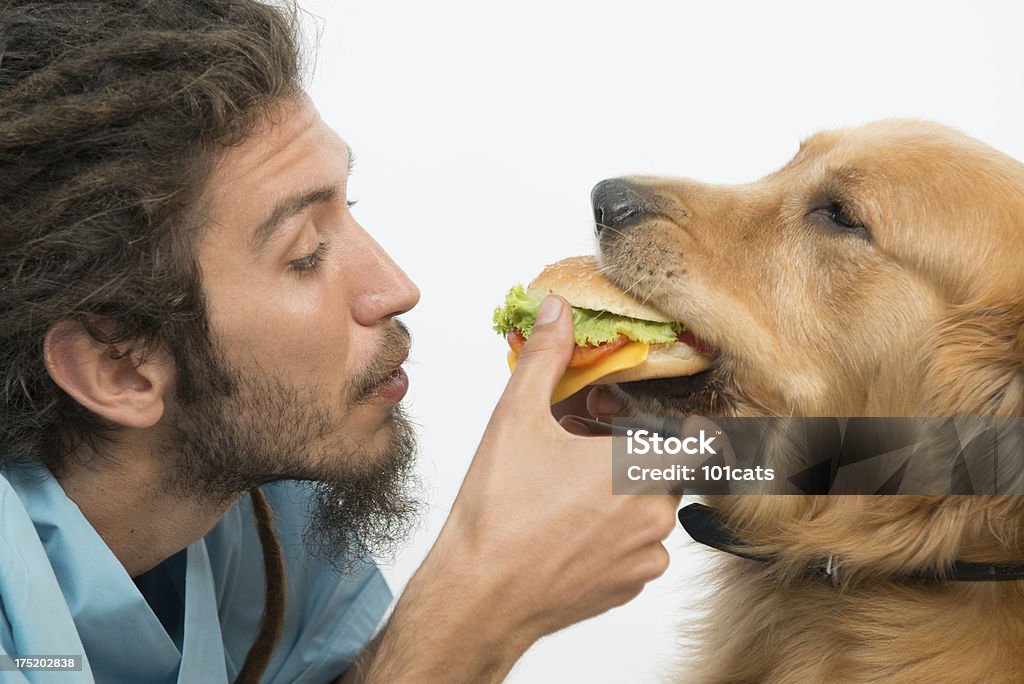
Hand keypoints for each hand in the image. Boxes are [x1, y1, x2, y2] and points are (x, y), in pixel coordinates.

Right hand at [349, 296, 680, 683]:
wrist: (480, 595)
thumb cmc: (499, 511)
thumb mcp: (517, 417)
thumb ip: (547, 358)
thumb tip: (557, 312)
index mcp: (640, 467)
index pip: (701, 437)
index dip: (680, 423)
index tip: (648, 419)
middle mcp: (655, 514)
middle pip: (666, 470)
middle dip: (633, 456)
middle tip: (585, 450)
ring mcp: (645, 557)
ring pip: (650, 511)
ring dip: (622, 496)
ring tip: (568, 491)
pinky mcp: (629, 588)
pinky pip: (637, 550)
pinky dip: (613, 535)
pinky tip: (568, 529)